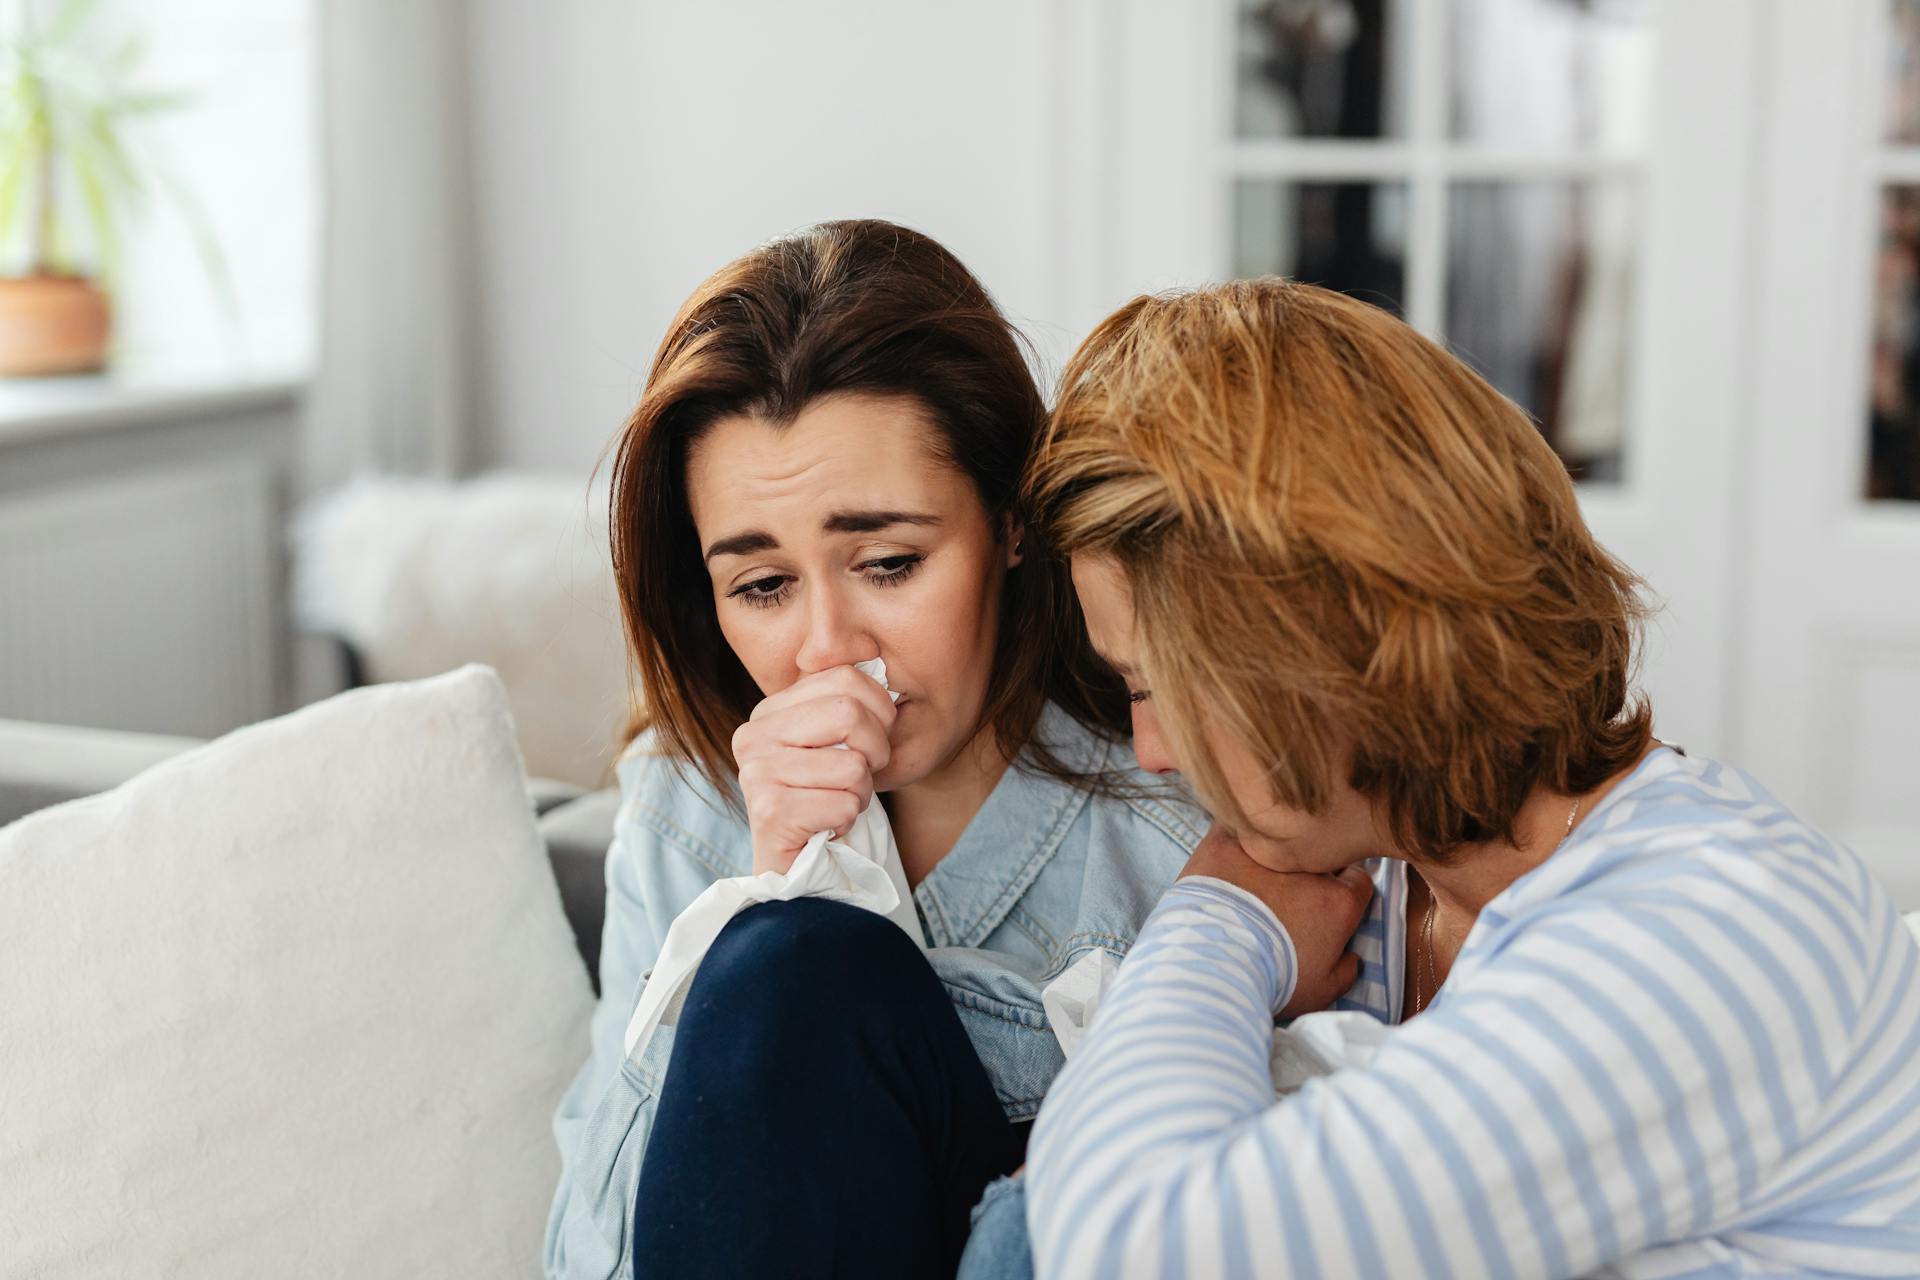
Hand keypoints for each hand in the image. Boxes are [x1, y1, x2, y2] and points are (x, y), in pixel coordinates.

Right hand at [732, 665, 896, 875]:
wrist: (801, 868)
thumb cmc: (826, 799)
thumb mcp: (836, 742)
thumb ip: (848, 703)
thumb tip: (879, 662)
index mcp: (770, 710)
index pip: (845, 678)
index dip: (880, 711)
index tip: (873, 740)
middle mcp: (753, 736)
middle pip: (850, 713)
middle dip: (876, 751)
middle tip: (861, 774)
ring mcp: (756, 774)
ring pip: (853, 764)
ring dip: (861, 792)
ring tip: (836, 803)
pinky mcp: (769, 812)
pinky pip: (845, 803)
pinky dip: (849, 818)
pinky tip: (826, 826)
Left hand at [1178, 824, 1373, 1018]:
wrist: (1213, 967)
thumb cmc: (1269, 984)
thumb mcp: (1320, 992)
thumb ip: (1345, 971)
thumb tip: (1353, 958)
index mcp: (1337, 901)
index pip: (1358, 879)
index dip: (1345, 889)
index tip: (1327, 901)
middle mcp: (1308, 868)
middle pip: (1320, 854)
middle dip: (1311, 868)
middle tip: (1287, 893)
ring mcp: (1266, 850)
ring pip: (1277, 836)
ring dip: (1272, 850)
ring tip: (1254, 873)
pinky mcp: (1225, 843)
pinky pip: (1234, 822)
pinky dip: (1233, 833)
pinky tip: (1226, 850)